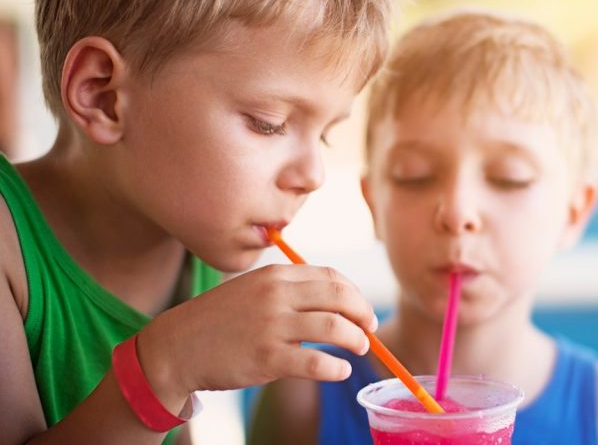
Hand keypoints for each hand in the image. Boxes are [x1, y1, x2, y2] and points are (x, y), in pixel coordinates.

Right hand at [136, 264, 376, 406]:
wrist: (177, 346)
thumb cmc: (220, 320)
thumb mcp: (253, 290)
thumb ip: (289, 291)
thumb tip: (336, 303)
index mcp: (276, 275)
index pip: (332, 277)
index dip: (355, 294)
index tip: (363, 310)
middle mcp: (276, 295)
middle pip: (339, 297)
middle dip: (363, 313)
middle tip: (370, 329)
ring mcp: (272, 326)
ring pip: (334, 327)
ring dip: (356, 339)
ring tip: (360, 348)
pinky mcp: (267, 358)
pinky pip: (316, 362)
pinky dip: (336, 368)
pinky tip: (340, 371)